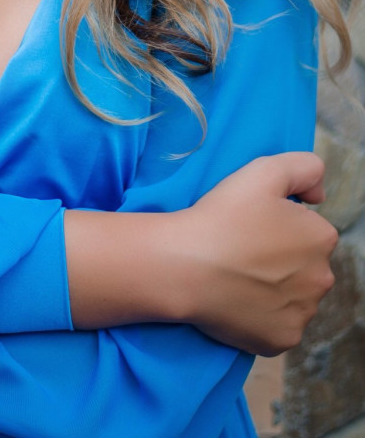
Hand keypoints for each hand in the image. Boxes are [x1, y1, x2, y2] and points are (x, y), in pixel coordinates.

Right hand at [174, 151, 337, 355]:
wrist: (185, 266)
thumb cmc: (223, 217)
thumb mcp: (263, 171)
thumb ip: (305, 168)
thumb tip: (318, 196)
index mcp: (321, 238)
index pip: (306, 228)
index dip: (277, 224)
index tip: (250, 224)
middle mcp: (322, 279)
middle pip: (303, 264)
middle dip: (281, 258)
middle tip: (241, 249)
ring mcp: (303, 314)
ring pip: (292, 296)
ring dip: (273, 288)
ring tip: (236, 274)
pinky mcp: (282, 340)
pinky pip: (277, 324)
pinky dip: (261, 315)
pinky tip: (237, 299)